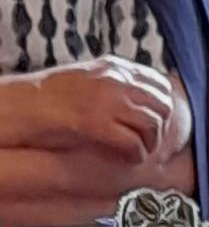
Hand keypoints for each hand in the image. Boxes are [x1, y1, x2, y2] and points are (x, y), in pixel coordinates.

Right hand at [14, 56, 175, 161]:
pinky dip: (136, 154)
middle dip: (161, 128)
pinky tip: (129, 159)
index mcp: (116, 68)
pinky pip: (133, 143)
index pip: (160, 85)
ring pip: (152, 125)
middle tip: (151, 141)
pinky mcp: (96, 121)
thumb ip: (119, 85)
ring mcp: (107, 100)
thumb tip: (145, 100)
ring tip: (141, 151)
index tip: (158, 122)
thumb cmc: (56, 98)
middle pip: (162, 106)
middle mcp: (115, 80)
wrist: (26, 105)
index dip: (163, 107)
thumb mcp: (93, 80)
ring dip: (150, 143)